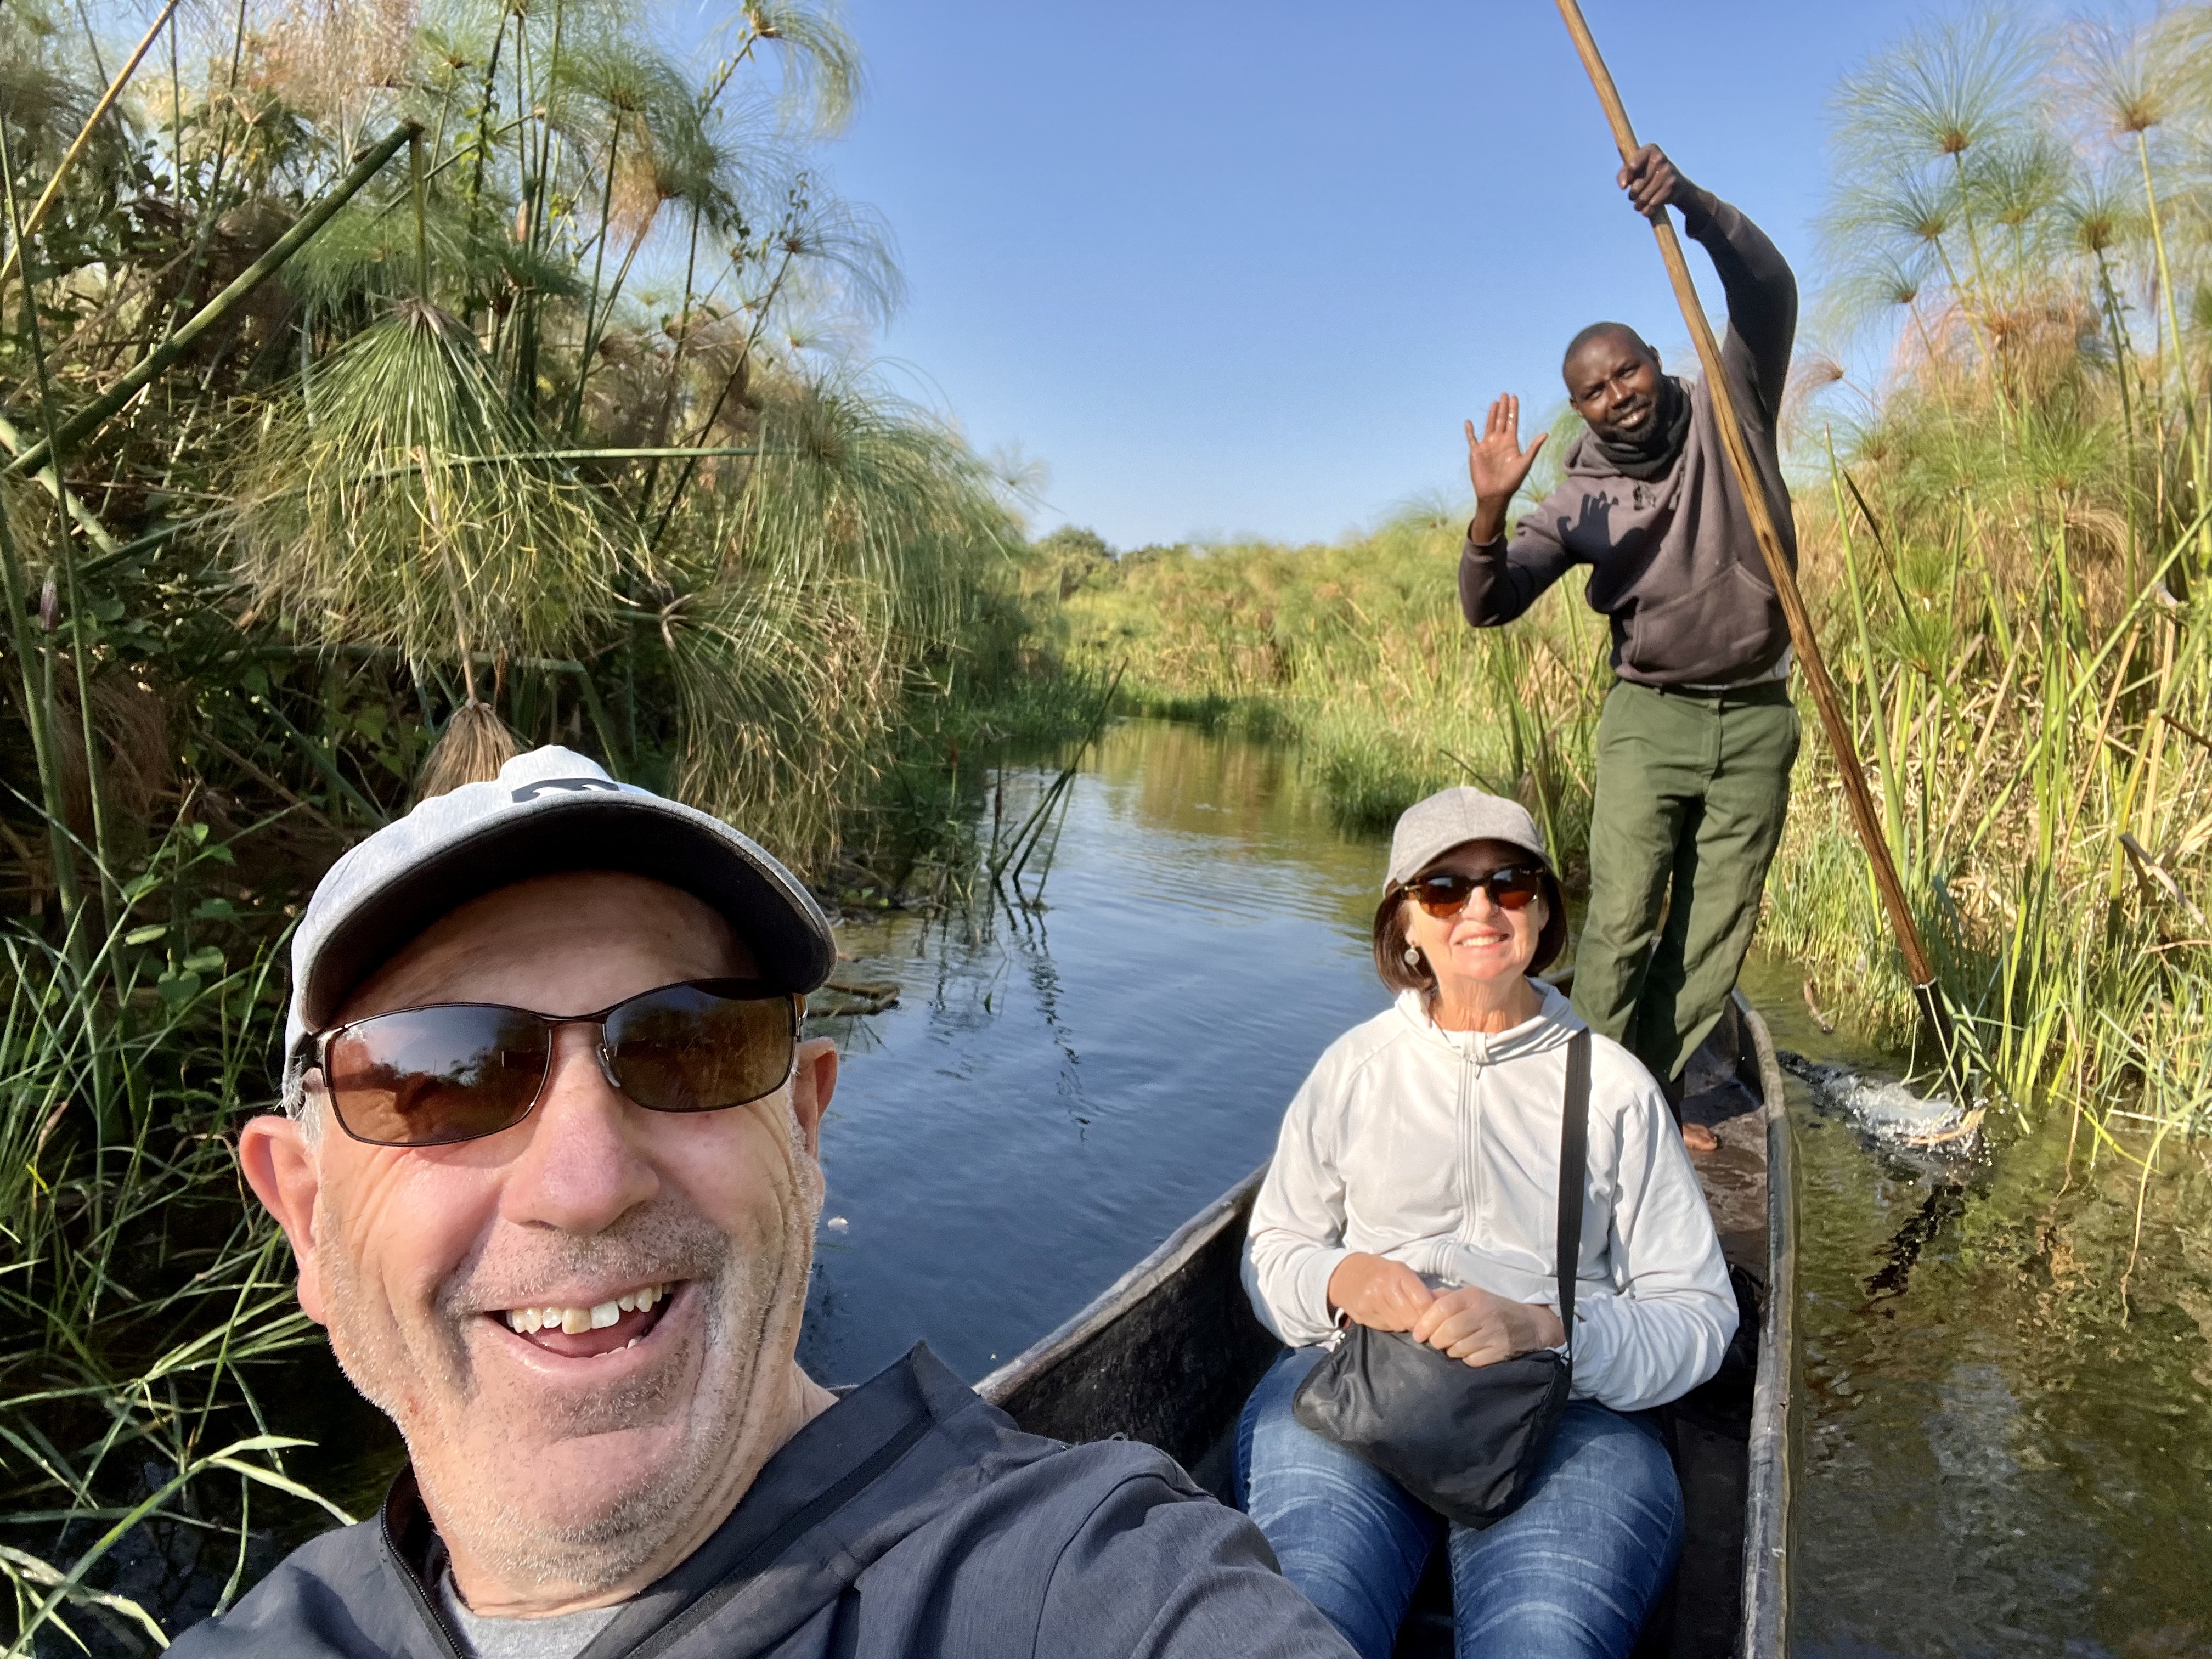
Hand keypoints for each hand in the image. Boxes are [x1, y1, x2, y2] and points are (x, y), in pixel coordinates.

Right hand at [1326, 1253, 1435, 1333]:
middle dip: (1418, 1321)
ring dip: (1405, 1324)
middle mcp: (1384, 1287)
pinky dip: (1391, 1325)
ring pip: (1400, 1326)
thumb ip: (1420, 1288)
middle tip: (1417, 1318)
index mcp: (1398, 1272)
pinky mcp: (1363, 1315)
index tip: (1434, 1316)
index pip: (1423, 1301)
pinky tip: (1387, 1315)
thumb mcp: (1400, 1271)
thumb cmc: (1379, 1272)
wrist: (1345, 1275)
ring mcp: (1372, 1302)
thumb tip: (1446, 1302)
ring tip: (1401, 1315)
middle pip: (1412, 1318)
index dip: (1431, 1313)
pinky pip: (1386, 1327)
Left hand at [1410, 1285, 1565, 1368]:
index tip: (1417, 1334)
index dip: (1425, 1323)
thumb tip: (1419, 1302)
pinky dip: (1465, 1360)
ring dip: (1450, 1351)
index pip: (1442, 1308)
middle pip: (1448, 1331)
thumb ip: (1444, 1298)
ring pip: (1458, 1348)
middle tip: (1435, 1343)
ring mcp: (1494, 1333)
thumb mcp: (1471, 1296)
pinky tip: (1468, 1353)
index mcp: (1472, 1296)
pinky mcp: (1501, 1351)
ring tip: (1452, 1347)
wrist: (1530, 1324)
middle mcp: (1483, 1313)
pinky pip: (1472, 1361)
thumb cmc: (1492, 1309)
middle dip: (1436, 1340)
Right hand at [1465, 395, 1546, 543]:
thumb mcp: (1525, 463)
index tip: (1514, 397)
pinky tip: (1468, 422)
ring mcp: (1487, 446)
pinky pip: (1472, 439)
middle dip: (1504, 407)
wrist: (1495, 494)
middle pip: (1502, 420)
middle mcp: (1499, 441)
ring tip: (1495, 402)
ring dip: (1492, 414)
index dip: (1514, 409)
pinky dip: (1469, 431)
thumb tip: (1546, 433)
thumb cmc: (1512, 481)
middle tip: (1505, 394)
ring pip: (1489, 425)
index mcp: (1511, 442)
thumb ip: (1533, 447)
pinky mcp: (1476, 452)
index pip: (1513, 421)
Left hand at [1618, 143, 1701, 219]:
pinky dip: (1647, 210)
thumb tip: (1623, 186)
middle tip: (1634, 196)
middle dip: (1632, 195)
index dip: (1626, 179)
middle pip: (1636, 186)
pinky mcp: (1672, 185)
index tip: (1625, 186)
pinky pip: (1653, 204)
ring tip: (1639, 204)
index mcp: (1650, 149)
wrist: (1677, 183)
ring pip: (1643, 197)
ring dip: (1638, 205)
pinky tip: (1647, 210)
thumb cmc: (1649, 175)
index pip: (1631, 166)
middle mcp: (1660, 158)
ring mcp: (1667, 172)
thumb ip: (1623, 174)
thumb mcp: (1636, 169)